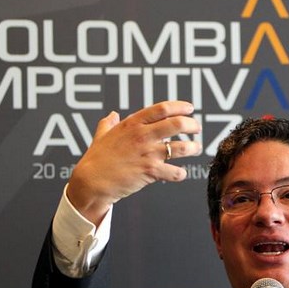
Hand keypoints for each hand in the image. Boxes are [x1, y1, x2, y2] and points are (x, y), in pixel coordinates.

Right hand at [67, 101, 201, 224]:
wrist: (92, 181)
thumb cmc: (96, 159)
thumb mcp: (101, 136)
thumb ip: (108, 124)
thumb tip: (112, 115)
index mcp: (132, 124)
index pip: (162, 109)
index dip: (180, 107)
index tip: (190, 109)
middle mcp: (142, 136)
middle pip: (177, 124)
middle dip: (192, 124)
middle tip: (196, 128)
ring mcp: (147, 154)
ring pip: (181, 147)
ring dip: (192, 147)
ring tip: (196, 148)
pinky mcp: (149, 172)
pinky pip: (174, 172)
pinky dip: (180, 173)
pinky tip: (180, 173)